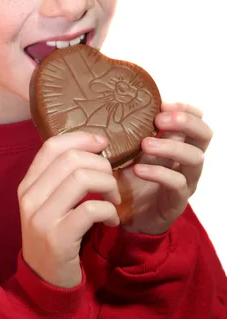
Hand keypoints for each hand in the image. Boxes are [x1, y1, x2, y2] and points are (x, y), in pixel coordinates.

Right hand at [17, 131, 120, 287]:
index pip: (52, 146)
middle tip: (111, 182)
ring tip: (114, 200)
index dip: (80, 138)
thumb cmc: (54, 234)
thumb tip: (94, 145)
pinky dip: (109, 211)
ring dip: (108, 186)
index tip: (102, 143)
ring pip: (81, 179)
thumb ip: (61, 177)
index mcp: (27, 184)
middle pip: (71, 159)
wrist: (44, 280)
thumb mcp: (48, 203)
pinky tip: (112, 220)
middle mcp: (29, 197)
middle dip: (100, 165)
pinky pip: (91, 210)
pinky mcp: (58, 238)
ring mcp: (41, 218)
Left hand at [113, 102, 212, 234]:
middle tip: (159, 120)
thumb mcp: (129, 150)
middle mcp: (187, 162)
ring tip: (145, 144)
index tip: (163, 103)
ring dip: (170, 147)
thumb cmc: (128, 177)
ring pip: (194, 158)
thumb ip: (130, 131)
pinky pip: (177, 184)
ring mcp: (185, 181)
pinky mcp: (176, 202)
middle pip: (204, 136)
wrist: (124, 215)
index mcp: (179, 145)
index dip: (186, 109)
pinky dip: (159, 173)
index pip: (196, 121)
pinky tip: (139, 169)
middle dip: (185, 122)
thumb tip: (114, 104)